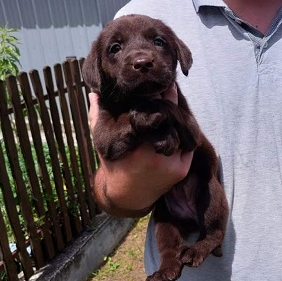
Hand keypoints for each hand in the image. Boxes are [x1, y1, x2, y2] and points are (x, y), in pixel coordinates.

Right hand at [88, 84, 191, 216]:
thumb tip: (94, 92)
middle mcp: (155, 155)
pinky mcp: (181, 169)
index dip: (155, 95)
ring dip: (178, 116)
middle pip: (169, 119)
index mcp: (135, 145)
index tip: (155, 84)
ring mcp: (171, 163)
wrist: (128, 196)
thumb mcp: (103, 140)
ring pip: (181, 131)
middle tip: (168, 87)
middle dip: (169, 101)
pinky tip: (179, 122)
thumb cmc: (114, 164)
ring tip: (174, 103)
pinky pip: (187, 145)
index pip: (151, 112)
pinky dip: (184, 133)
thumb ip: (98, 115)